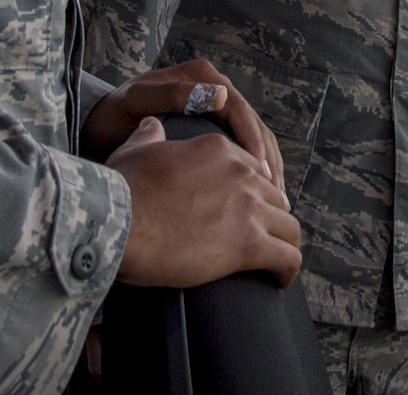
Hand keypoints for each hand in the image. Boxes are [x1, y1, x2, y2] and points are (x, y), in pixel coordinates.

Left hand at [82, 59, 284, 190]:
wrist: (102, 123)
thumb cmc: (115, 114)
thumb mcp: (137, 102)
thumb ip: (172, 95)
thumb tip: (219, 94)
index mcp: (202, 77)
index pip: (239, 110)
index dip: (253, 141)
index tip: (259, 171)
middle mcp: (215, 88)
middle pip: (254, 124)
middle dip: (267, 159)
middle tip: (275, 193)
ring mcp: (218, 107)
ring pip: (255, 138)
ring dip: (267, 168)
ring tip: (276, 200)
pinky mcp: (215, 128)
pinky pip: (243, 149)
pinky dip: (255, 171)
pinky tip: (262, 195)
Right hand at [107, 117, 305, 287]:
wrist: (118, 222)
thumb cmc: (121, 190)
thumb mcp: (136, 151)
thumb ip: (149, 136)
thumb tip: (152, 125)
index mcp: (218, 150)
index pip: (254, 169)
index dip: (254, 192)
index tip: (250, 210)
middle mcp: (240, 174)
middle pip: (275, 197)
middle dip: (272, 217)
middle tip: (265, 238)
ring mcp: (248, 208)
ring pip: (289, 227)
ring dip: (285, 244)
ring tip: (278, 262)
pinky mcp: (249, 244)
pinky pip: (287, 257)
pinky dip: (288, 270)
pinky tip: (280, 280)